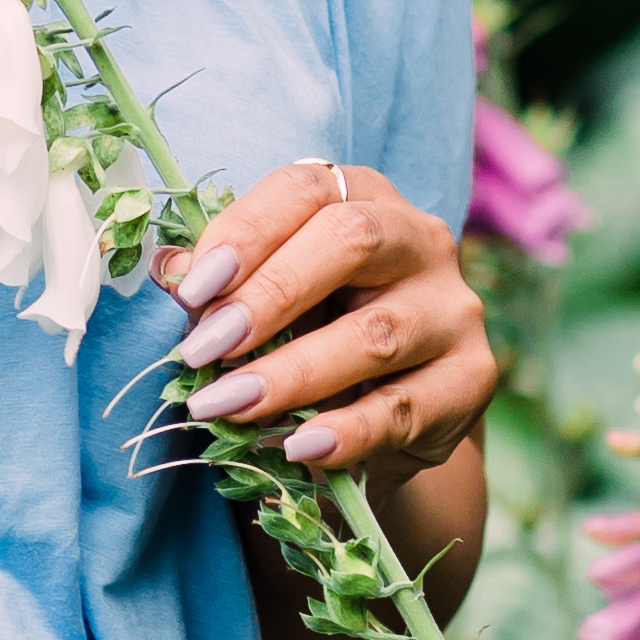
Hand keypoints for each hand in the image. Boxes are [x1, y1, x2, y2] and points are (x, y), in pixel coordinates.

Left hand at [153, 159, 497, 474]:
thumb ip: (223, 282)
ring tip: (225, 407)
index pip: (308, 190)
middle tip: (203, 350)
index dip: (246, 233)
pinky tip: (296, 449)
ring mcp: (454, 308)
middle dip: (269, 296)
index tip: (191, 290)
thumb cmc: (317, 330)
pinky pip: (405, 407)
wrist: (392, 409)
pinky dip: (345, 432)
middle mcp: (420, 239)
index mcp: (363, 197)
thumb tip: (166, 271)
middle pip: (352, 241)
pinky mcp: (473, 378)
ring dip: (291, 375)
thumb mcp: (269, 298)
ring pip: (376, 334)